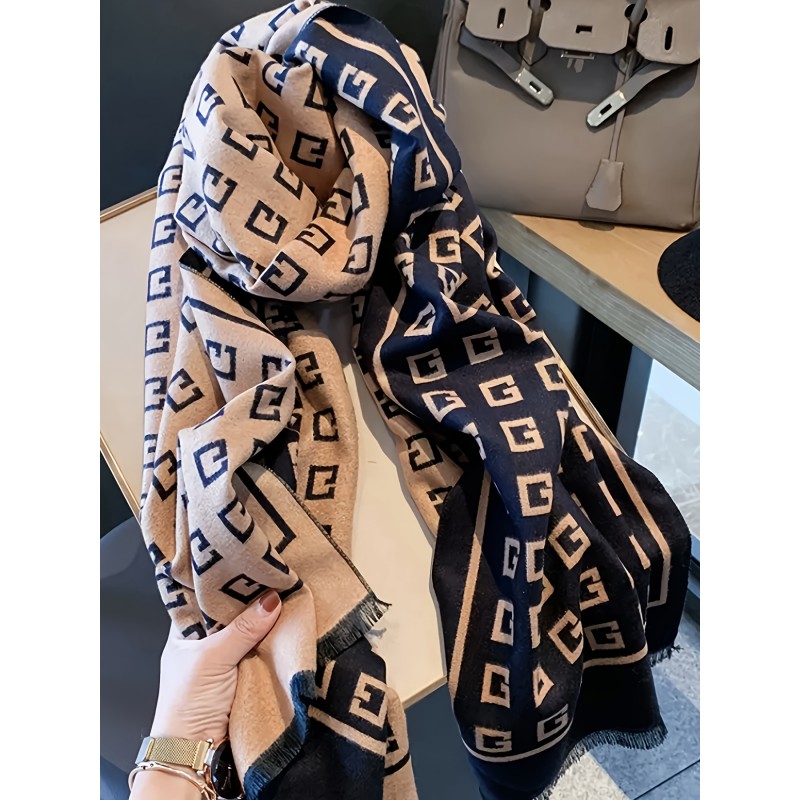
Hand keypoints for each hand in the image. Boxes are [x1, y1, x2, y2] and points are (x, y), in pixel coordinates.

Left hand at [150, 590, 281, 741]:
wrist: (196, 752)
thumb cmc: (186, 705)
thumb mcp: (212, 658)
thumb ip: (243, 628)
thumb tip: (271, 600)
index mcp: (184, 629)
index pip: (207, 595)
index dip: (226, 580)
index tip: (251, 564)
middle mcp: (204, 640)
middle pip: (232, 611)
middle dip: (252, 599)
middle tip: (275, 578)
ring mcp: (225, 657)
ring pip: (249, 630)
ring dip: (265, 622)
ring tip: (286, 595)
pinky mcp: (244, 673)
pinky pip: (261, 650)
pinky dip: (273, 642)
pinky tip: (286, 627)